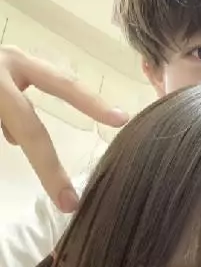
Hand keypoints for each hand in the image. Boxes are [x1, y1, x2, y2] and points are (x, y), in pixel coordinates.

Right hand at [0, 46, 128, 211]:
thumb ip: (15, 104)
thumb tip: (16, 142)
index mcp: (17, 63)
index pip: (63, 85)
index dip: (91, 102)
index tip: (122, 119)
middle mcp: (1, 71)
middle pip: (29, 129)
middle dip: (49, 170)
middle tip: (69, 203)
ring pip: (12, 130)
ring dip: (14, 142)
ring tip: (43, 168)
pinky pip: (1, 131)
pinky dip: (1, 132)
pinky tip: (2, 132)